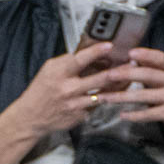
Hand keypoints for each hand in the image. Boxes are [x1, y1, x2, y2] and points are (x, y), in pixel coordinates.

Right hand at [0, 43, 127, 163]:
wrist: (31, 117)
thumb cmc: (40, 91)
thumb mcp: (49, 69)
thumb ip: (67, 62)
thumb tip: (86, 54)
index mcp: (59, 74)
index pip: (80, 60)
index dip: (96, 52)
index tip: (109, 46)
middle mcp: (68, 89)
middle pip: (99, 79)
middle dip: (118, 71)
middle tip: (131, 64)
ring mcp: (75, 104)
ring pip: (103, 94)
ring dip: (117, 86)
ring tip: (128, 78)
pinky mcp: (80, 116)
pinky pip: (96, 106)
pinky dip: (103, 99)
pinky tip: (111, 94)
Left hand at [105, 47, 163, 141]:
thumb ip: (158, 71)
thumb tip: (134, 61)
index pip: (160, 58)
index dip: (145, 54)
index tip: (130, 53)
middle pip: (148, 75)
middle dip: (126, 74)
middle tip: (109, 75)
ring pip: (143, 95)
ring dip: (122, 97)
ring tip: (106, 97)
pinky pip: (148, 114)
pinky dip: (134, 115)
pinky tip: (122, 114)